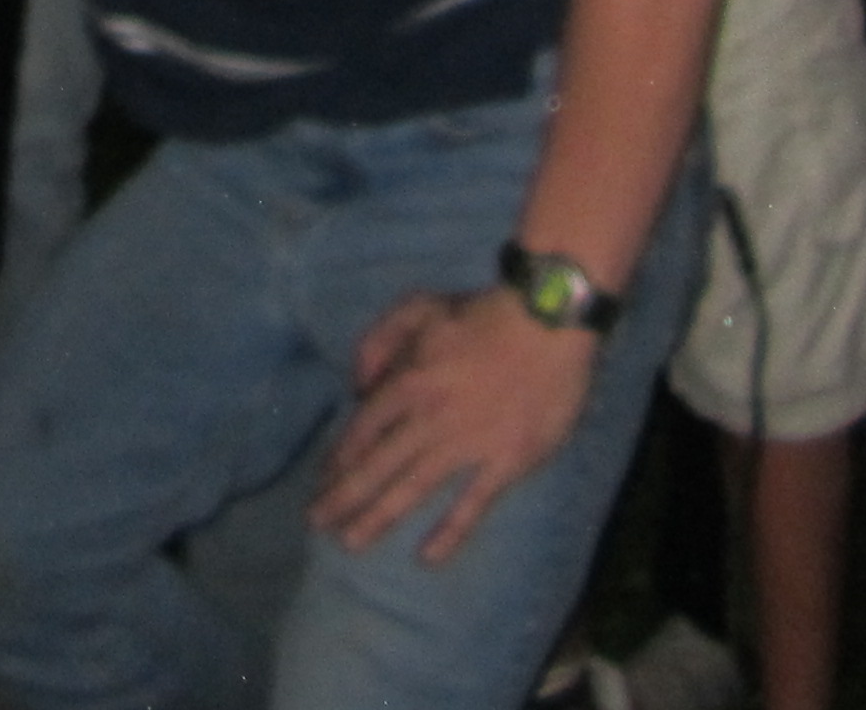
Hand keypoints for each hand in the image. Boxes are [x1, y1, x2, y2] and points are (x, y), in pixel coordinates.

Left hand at [315, 285, 599, 564]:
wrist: (548, 323)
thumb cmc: (483, 314)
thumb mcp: (418, 308)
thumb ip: (379, 341)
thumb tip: (357, 385)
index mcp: (408, 382)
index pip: (361, 429)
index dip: (339, 458)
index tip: (322, 481)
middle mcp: (429, 419)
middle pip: (376, 465)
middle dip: (343, 497)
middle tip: (317, 524)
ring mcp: (467, 445)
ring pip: (413, 488)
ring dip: (378, 517)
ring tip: (351, 543)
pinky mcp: (505, 463)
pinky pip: (471, 505)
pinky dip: (449, 533)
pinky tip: (427, 558)